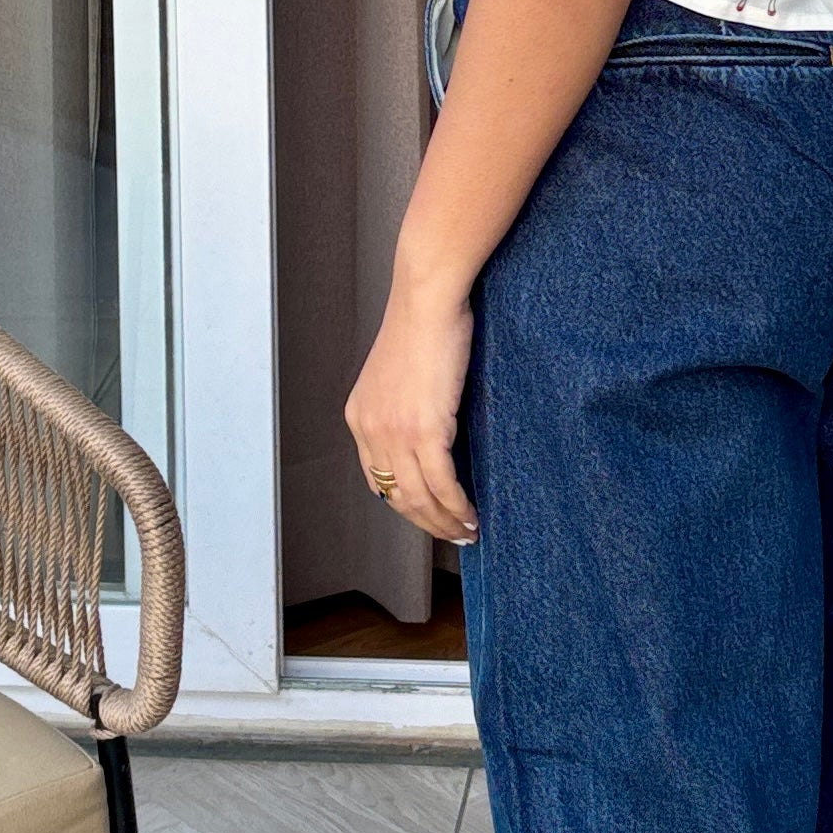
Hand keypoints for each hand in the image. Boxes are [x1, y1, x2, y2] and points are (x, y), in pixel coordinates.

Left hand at [345, 276, 478, 548]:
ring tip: (468, 531)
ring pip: (419, 498)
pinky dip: (458, 506)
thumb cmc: (424, 323)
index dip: (405, 504)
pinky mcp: (424, 430)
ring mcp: (395, 433)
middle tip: (454, 534)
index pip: (377, 478)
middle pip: (397, 497)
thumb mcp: (399, 372)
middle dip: (427, 522)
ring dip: (445, 522)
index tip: (429, 516)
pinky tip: (472, 515)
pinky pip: (442, 484)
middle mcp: (370, 430)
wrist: (428, 298)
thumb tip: (431, 433)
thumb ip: (403, 406)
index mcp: (360, 417)